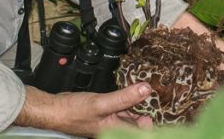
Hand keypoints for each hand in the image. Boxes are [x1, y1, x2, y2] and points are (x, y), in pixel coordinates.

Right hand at [16, 83, 153, 133]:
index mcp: (116, 132)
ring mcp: (112, 122)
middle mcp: (116, 130)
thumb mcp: (102, 103)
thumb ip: (125, 98)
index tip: (168, 110)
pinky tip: (136, 91)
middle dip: (151, 113)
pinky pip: (125, 109)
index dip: (154, 124)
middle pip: (140, 125)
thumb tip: (146, 89)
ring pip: (134, 116)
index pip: (142, 132)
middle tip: (164, 96)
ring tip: (153, 92)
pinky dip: (131, 101)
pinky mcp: (108, 114)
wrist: (54, 110)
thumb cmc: (73, 112)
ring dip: (142, 106)